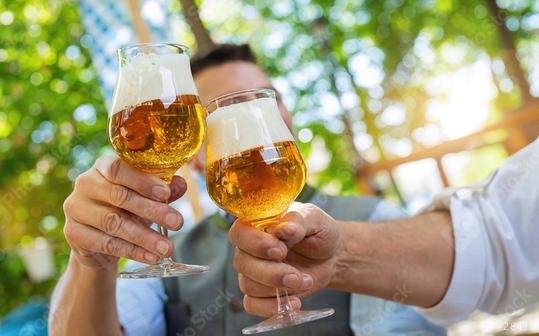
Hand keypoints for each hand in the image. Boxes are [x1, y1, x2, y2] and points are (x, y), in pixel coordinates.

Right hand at [63, 156, 186, 270]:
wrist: (98, 241)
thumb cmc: (126, 209)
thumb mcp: (146, 197)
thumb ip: (163, 190)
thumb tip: (180, 184)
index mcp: (102, 167)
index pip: (119, 168)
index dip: (143, 181)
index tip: (166, 193)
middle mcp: (85, 184)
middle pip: (119, 196)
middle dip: (152, 211)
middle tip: (177, 222)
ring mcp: (76, 209)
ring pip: (114, 223)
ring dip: (145, 237)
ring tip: (167, 248)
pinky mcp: (74, 234)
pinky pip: (107, 244)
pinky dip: (133, 251)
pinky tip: (151, 256)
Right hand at [229, 202, 340, 316]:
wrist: (329, 257)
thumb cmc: (318, 233)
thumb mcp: (314, 219)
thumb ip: (297, 222)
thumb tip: (283, 229)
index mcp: (257, 225)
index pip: (239, 233)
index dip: (255, 244)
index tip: (280, 251)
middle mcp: (249, 249)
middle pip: (242, 263)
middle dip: (271, 273)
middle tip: (295, 275)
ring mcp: (252, 272)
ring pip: (248, 285)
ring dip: (277, 289)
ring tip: (304, 281)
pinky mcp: (260, 293)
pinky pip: (252, 304)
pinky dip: (273, 306)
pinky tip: (294, 302)